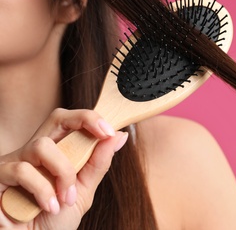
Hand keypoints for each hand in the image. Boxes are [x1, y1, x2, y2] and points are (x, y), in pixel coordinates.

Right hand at [0, 108, 127, 228]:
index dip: (91, 119)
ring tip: (65, 199)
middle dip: (84, 121)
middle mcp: (33, 152)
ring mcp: (13, 162)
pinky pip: (23, 170)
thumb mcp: (83, 190)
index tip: (111, 131)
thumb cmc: (55, 220)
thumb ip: (98, 164)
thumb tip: (119, 136)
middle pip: (56, 117)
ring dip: (63, 173)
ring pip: (42, 146)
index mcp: (55, 153)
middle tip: (104, 133)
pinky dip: (43, 190)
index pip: (71, 122)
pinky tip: (49, 207)